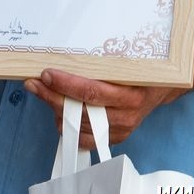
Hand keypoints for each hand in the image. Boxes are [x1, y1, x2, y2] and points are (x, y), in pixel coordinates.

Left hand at [24, 68, 179, 148]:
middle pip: (80, 111)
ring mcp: (120, 130)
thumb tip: (66, 54)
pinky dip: (69, 127)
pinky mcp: (115, 138)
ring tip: (44, 93)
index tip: (46, 74)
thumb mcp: (127, 61)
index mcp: (130, 93)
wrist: (160, 88)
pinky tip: (59, 113)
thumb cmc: (140, 70)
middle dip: (52, 96)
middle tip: (34, 83)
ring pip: (79, 126)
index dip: (66, 84)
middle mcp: (125, 115)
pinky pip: (85, 139)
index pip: (91, 91)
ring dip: (57, 111)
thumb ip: (102, 63)